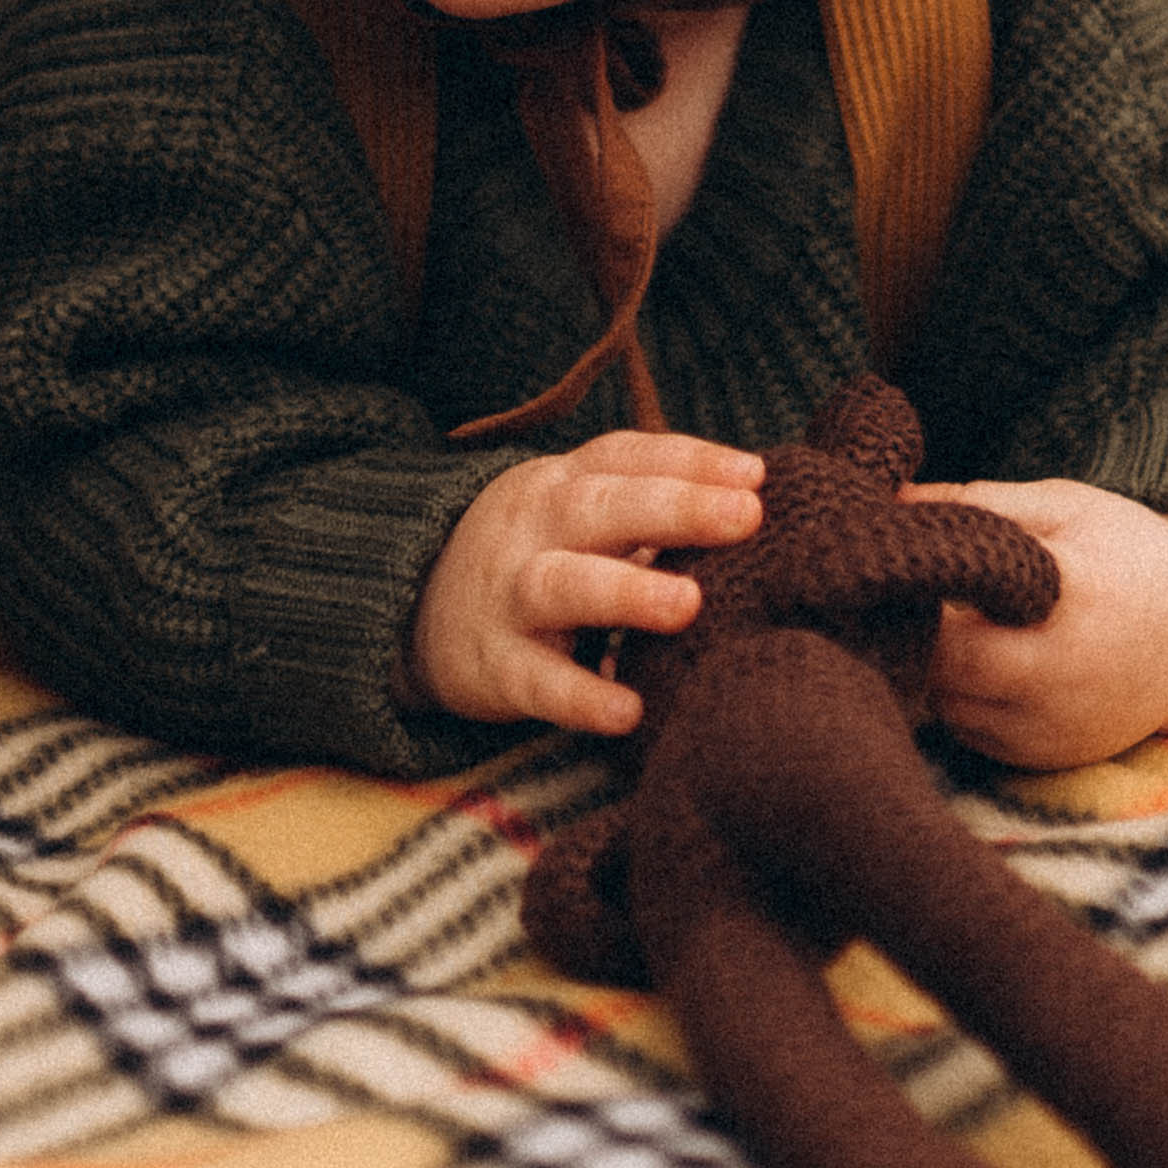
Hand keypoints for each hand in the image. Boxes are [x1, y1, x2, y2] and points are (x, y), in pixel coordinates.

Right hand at [409, 430, 762, 735]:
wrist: (408, 605)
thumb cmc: (535, 553)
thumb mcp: (576, 513)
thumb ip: (649, 506)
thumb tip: (759, 500)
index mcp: (563, 483)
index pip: (626, 457)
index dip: (690, 460)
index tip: (756, 475)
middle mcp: (535, 528)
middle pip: (601, 507)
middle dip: (676, 508)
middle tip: (747, 515)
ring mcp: (509, 596)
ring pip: (564, 585)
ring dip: (627, 592)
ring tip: (689, 605)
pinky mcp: (493, 666)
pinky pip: (537, 682)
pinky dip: (581, 697)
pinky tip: (631, 710)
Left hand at [899, 477, 1167, 768]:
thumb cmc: (1124, 553)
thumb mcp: (1063, 507)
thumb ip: (977, 502)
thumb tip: (890, 499)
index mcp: (1069, 600)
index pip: (956, 621)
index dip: (913, 597)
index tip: (896, 566)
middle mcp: (1064, 677)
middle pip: (943, 672)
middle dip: (912, 634)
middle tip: (900, 594)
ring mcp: (1055, 728)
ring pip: (948, 707)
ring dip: (930, 669)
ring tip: (941, 621)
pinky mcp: (1048, 758)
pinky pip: (972, 733)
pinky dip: (959, 700)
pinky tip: (974, 659)